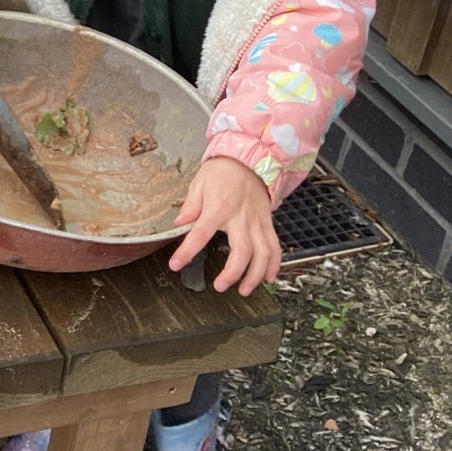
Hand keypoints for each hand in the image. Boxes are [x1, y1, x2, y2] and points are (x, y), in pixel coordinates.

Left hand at [167, 156, 280, 295]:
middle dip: (232, 272)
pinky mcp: (268, 224)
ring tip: (244, 290)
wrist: (249, 160)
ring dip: (255, 275)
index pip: (201, 233)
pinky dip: (274, 265)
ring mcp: (257, 222)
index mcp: (219, 208)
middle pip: (242, 250)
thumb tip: (178, 223)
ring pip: (263, 253)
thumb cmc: (222, 172)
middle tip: (220, 286)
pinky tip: (267, 278)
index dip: (187, 251)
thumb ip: (190, 206)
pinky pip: (275, 247)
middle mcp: (241, 217)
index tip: (176, 265)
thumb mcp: (199, 183)